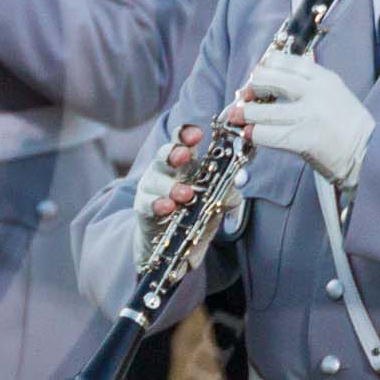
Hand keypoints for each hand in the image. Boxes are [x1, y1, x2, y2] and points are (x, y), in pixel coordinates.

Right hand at [131, 125, 240, 270]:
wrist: (172, 244)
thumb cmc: (194, 212)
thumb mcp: (215, 201)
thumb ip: (227, 192)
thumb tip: (235, 186)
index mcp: (183, 164)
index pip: (182, 142)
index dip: (186, 135)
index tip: (196, 134)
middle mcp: (164, 171)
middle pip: (164, 155)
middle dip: (174, 153)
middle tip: (184, 155)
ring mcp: (151, 189)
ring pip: (156, 181)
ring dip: (171, 186)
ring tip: (186, 194)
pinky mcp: (143, 209)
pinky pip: (147, 204)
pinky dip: (158, 204)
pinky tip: (168, 207)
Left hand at [234, 50, 373, 189]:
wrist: (370, 153)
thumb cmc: (349, 126)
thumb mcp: (335, 93)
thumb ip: (309, 84)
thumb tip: (274, 76)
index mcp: (325, 79)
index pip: (286, 62)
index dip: (266, 65)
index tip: (258, 71)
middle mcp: (315, 93)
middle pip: (270, 80)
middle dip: (252, 86)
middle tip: (245, 94)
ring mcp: (308, 116)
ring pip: (263, 111)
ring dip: (245, 113)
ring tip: (237, 115)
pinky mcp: (302, 139)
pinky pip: (266, 134)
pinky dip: (253, 134)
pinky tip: (248, 133)